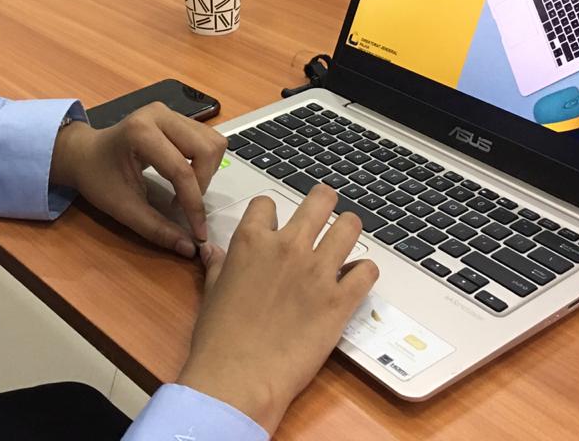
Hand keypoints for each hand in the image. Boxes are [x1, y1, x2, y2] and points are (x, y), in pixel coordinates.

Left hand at [49, 102, 226, 257]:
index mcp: (141, 132)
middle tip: (187, 206)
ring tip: (187, 191)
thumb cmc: (98, 178)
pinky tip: (186, 176)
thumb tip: (189, 248)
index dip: (193, 205)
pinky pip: (206, 138)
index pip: (181, 170)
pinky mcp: (177, 116)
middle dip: (203, 184)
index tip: (198, 232)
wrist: (84, 154)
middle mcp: (160, 114)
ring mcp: (170, 112)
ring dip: (208, 171)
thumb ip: (156, 228)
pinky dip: (205, 162)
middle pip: (206, 149)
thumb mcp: (123, 208)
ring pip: (212, 142)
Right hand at [177, 186, 378, 432]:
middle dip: (324, 201)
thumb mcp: (212, 293)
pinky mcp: (341, 299)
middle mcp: (287, 246)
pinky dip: (364, 273)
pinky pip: (367, 271)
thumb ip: (219, 265)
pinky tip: (355, 280)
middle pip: (319, 200)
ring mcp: (318, 271)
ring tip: (345, 239)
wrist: (239, 378)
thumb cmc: (219, 339)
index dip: (271, 215)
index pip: (267, 204)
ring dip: (348, 230)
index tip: (275, 227)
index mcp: (251, 241)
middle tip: (326, 212)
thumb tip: (212, 251)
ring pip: (349, 226)